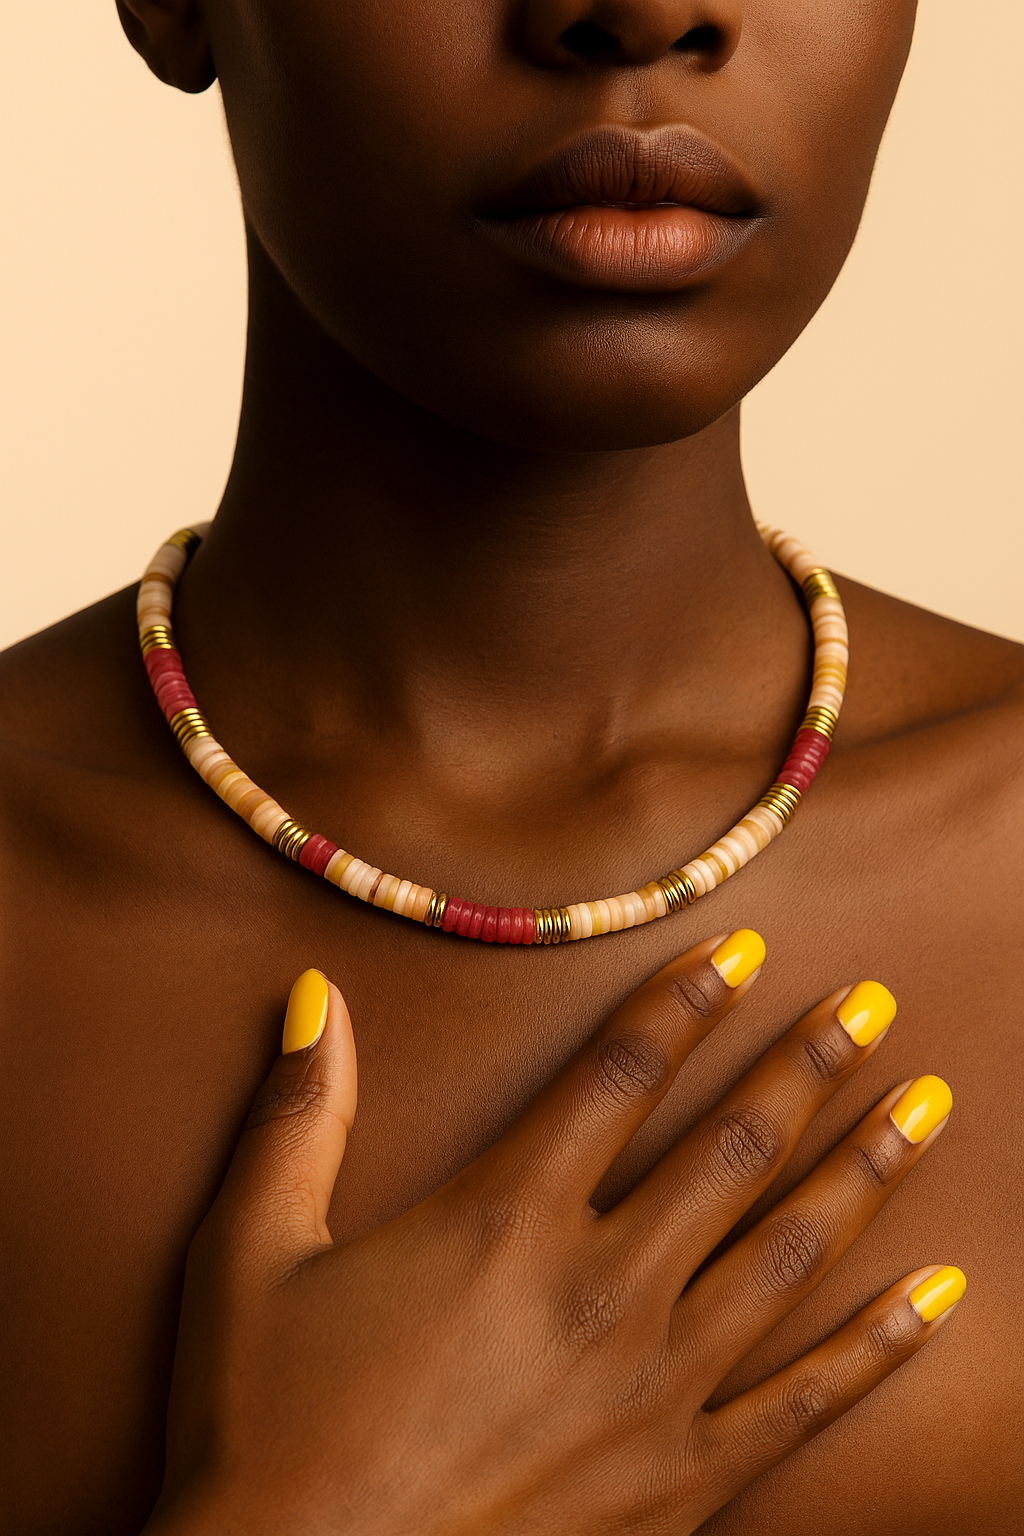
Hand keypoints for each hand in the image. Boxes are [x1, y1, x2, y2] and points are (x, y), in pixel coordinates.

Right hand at [145, 931, 961, 1535]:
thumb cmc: (265, 1427)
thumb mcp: (251, 1254)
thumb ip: (296, 1120)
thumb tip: (315, 1001)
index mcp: (505, 1217)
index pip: (622, 1072)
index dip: (688, 999)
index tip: (744, 949)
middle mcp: (601, 1284)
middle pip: (733, 1145)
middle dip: (810, 1064)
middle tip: (871, 1004)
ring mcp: (656, 1386)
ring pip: (790, 1251)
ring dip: (865, 1168)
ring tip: (925, 1104)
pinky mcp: (683, 1482)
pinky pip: (807, 1399)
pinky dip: (882, 1342)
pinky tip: (941, 1293)